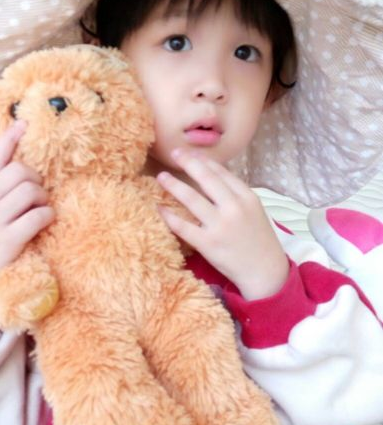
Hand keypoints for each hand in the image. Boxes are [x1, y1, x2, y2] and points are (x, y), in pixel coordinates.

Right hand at [0, 121, 54, 293]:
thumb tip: (18, 164)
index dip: (10, 138)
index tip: (24, 123)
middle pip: (20, 171)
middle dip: (36, 179)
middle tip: (38, 194)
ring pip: (31, 191)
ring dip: (43, 198)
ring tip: (40, 208)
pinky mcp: (8, 240)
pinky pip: (38, 216)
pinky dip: (47, 215)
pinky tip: (44, 221)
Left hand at [157, 149, 288, 300]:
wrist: (265, 272)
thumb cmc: (258, 239)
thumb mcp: (254, 210)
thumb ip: (235, 193)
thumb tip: (213, 173)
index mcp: (247, 197)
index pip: (221, 172)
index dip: (203, 160)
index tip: (189, 152)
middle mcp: (234, 208)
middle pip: (206, 179)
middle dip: (188, 163)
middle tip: (174, 153)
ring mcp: (220, 226)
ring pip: (191, 199)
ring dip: (173, 185)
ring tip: (161, 177)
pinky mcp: (208, 244)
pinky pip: (183, 226)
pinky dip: (169, 216)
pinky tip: (159, 208)